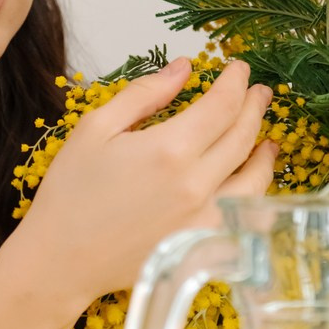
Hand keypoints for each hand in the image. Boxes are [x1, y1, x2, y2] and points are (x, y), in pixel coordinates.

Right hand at [0, 58, 274, 328]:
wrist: (61, 260)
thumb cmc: (70, 193)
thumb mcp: (96, 128)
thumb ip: (144, 94)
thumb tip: (184, 68)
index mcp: (169, 149)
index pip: (222, 106)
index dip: (236, 82)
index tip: (239, 69)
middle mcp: (196, 184)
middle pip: (243, 137)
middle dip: (254, 107)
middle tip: (259, 92)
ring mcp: (204, 219)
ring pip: (254, 179)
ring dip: (264, 152)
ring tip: (267, 138)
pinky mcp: (203, 245)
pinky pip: (244, 217)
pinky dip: (256, 196)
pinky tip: (254, 185)